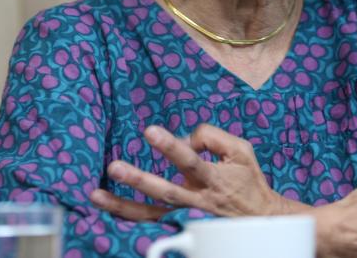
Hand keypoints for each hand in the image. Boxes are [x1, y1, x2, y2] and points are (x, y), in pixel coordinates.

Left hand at [90, 124, 296, 220]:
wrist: (259, 219)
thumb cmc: (247, 180)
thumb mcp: (241, 150)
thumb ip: (212, 137)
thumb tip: (184, 138)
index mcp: (214, 178)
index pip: (190, 160)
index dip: (171, 145)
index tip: (150, 131)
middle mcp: (198, 200)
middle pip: (165, 191)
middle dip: (139, 179)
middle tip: (115, 167)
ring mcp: (187, 217)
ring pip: (152, 214)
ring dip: (122, 205)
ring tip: (97, 195)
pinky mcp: (181, 226)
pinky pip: (152, 225)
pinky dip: (129, 220)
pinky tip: (109, 211)